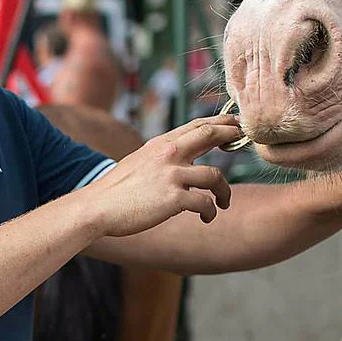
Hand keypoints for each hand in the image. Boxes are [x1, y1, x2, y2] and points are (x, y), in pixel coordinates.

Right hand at [87, 114, 243, 238]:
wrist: (97, 208)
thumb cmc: (117, 190)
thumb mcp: (139, 162)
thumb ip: (161, 157)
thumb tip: (180, 160)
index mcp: (160, 144)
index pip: (196, 125)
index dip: (219, 123)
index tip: (234, 123)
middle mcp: (168, 154)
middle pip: (210, 135)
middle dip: (231, 135)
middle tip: (244, 139)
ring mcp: (172, 175)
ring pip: (215, 176)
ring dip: (225, 191)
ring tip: (223, 203)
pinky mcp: (173, 199)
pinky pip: (205, 203)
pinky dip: (211, 212)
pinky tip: (208, 217)